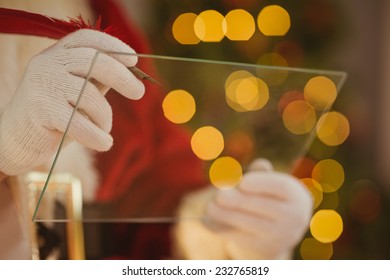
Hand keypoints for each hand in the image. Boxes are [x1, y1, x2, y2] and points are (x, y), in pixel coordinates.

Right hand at [0, 29, 144, 174]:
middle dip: (122, 77)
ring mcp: (43, 84)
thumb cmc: (55, 115)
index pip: (87, 39)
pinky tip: (105, 144)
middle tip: (139, 93)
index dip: (113, 46)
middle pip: (94, 61)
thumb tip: (132, 76)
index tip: (134, 59)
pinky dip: (97, 136)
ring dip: (105, 118)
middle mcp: (48, 63)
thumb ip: (98, 81)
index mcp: (57, 54)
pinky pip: (80, 122)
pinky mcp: (42, 109)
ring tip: (104, 130)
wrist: (16, 139)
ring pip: (91, 95)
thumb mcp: (77, 92)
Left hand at [204, 159, 312, 258]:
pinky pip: (239, 237)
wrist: (273, 234)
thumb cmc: (266, 198)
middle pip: (263, 206)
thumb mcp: (266, 183)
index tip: (242, 181)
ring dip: (224, 215)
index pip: (281, 186)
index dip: (260, 182)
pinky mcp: (264, 249)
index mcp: (298, 196)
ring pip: (250, 224)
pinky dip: (220, 228)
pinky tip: (205, 221)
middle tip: (218, 195)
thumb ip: (260, 173)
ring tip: (208, 208)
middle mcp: (296, 218)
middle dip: (237, 200)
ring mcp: (282, 237)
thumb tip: (261, 165)